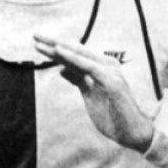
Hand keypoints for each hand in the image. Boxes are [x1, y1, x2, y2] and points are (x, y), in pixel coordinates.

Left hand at [34, 35, 153, 152]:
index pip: (74, 54)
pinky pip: (88, 66)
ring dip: (60, 48)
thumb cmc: (113, 115)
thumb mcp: (89, 94)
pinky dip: (73, 58)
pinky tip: (59, 51)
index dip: (55, 47)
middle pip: (75, 50)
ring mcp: (109, 71)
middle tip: (35, 35)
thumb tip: (61, 69)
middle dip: (54, 42)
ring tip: (42, 42)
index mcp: (101, 67)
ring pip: (80, 55)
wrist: (132, 132)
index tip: (38, 42)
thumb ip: (78, 80)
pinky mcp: (111, 80)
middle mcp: (106, 65)